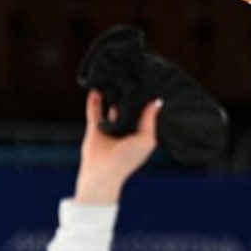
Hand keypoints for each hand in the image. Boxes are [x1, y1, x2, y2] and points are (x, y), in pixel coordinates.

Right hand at [73, 91, 159, 205]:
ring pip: (110, 109)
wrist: (104, 170)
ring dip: (112, 97)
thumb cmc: (127, 159)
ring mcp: (109, 130)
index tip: (151, 88)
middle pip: (128, 111)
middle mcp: (124, 132)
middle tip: (133, 80)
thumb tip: (156, 101)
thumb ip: (150, 120)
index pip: (144, 116)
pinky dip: (94, 100)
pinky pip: (94, 111)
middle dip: (130, 98)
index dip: (147, 104)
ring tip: (115, 80)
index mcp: (138, 136)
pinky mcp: (94, 129)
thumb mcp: (146, 140)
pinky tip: (96, 88)